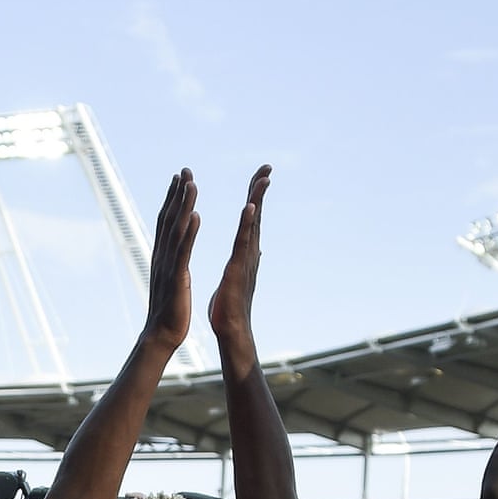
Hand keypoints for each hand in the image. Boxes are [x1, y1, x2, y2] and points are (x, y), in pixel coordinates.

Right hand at [144, 168, 199, 349]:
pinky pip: (184, 252)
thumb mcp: (171, 281)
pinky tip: (196, 216)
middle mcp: (162, 257)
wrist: (160, 335)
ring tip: (191, 183)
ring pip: (176, 230)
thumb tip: (174, 251)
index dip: (172, 200)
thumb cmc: (168, 311)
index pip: (166, 222)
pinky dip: (190, 232)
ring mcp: (168, 267)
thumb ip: (172, 263)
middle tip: (184, 170)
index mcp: (162, 257)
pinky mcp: (178, 278)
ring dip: (183, 205)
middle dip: (176, 195)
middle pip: (169, 220)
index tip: (179, 179)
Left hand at [208, 166, 271, 341]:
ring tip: (262, 179)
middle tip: (267, 168)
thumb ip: (247, 260)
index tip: (259, 175)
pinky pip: (242, 243)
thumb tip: (257, 250)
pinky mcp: (238, 270)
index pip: (250, 219)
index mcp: (245, 253)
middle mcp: (249, 253)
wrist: (231, 330)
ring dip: (257, 201)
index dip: (255, 196)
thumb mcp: (238, 277)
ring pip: (252, 225)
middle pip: (256, 215)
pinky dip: (247, 224)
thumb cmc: (230, 307)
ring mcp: (245, 261)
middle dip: (260, 191)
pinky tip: (249, 207)